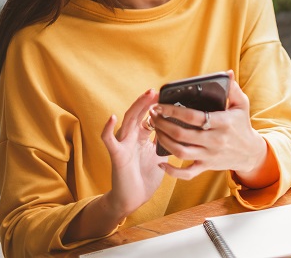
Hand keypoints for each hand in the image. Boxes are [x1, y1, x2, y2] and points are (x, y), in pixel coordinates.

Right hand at [65, 89, 166, 243]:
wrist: (132, 199)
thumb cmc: (145, 178)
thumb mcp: (160, 156)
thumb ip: (166, 142)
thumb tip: (183, 131)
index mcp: (141, 138)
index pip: (148, 117)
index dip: (156, 106)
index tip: (167, 96)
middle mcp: (131, 138)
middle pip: (138, 114)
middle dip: (147, 102)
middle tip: (156, 90)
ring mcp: (123, 145)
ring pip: (127, 121)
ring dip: (136, 107)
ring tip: (145, 96)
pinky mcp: (117, 155)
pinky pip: (109, 140)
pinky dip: (108, 129)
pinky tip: (112, 117)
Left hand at [150, 70, 268, 181]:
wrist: (250, 152)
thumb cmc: (242, 125)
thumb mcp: (242, 105)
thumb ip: (233, 89)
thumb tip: (228, 73)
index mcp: (223, 123)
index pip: (194, 117)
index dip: (173, 111)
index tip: (160, 105)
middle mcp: (215, 140)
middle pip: (182, 134)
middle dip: (163, 124)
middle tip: (152, 115)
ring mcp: (209, 155)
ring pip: (181, 152)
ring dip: (164, 141)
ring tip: (155, 129)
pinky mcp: (206, 167)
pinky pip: (187, 174)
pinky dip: (172, 171)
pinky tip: (161, 162)